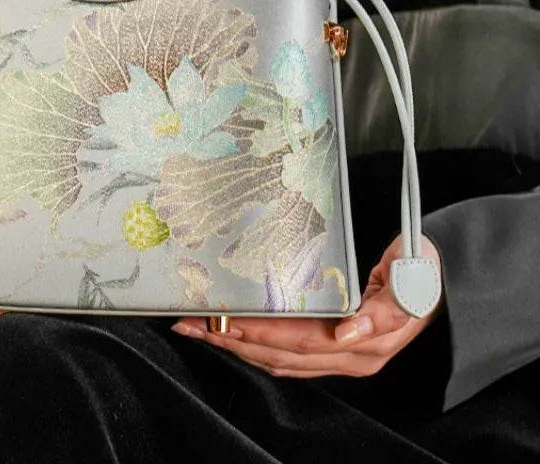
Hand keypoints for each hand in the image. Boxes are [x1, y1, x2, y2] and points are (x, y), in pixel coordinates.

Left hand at [171, 235, 442, 378]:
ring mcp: (340, 357)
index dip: (259, 332)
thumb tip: (348, 331)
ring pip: (278, 360)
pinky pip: (286, 356)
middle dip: (234, 340)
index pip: (300, 339)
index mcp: (366, 339)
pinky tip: (232, 334)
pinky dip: (254, 347)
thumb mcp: (413, 275)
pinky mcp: (333, 351)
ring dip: (237, 346)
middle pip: (280, 354)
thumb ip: (388, 305)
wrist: (435, 278)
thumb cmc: (420, 269)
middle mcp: (349, 356)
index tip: (224, 320)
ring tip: (200, 328)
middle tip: (194, 323)